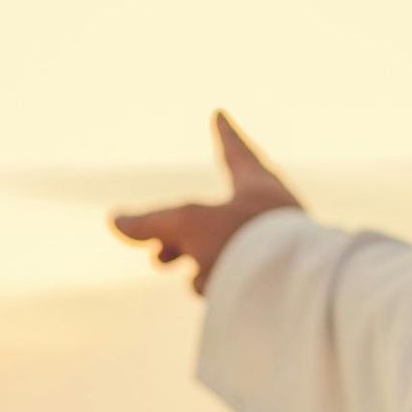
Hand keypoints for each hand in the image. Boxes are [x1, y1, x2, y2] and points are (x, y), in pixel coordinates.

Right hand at [109, 110, 302, 296]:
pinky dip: (218, 287)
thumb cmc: (246, 243)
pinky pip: (234, 281)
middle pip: (213, 214)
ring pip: (219, 252)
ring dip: (197, 266)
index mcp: (258, 186)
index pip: (235, 151)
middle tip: (158, 256)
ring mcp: (274, 249)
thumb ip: (152, 222)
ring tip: (195, 279)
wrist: (294, 292)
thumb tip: (116, 222)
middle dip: (178, 238)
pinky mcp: (274, 284)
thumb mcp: (187, 224)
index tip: (220, 114)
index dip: (223, 135)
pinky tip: (220, 298)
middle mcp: (270, 213)